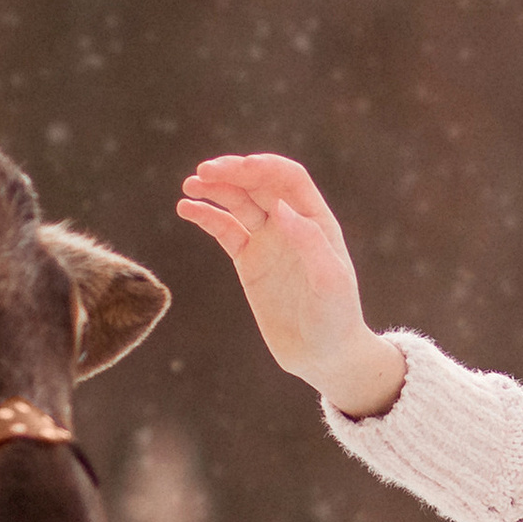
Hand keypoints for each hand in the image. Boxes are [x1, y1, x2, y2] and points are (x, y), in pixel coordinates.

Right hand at [177, 153, 406, 417]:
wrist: (323, 355)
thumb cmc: (336, 318)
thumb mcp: (330, 283)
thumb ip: (309, 243)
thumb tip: (280, 208)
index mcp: (315, 221)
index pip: (288, 178)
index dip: (263, 166)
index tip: (238, 167)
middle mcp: (291, 224)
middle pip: (258, 184)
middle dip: (232, 173)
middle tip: (203, 172)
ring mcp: (268, 241)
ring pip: (238, 203)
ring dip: (215, 189)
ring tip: (190, 185)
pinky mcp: (249, 261)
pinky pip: (224, 230)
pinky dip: (205, 216)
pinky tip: (186, 208)